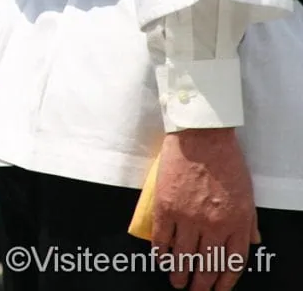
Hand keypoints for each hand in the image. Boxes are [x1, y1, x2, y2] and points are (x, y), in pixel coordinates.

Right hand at [152, 128, 260, 290]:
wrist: (201, 137)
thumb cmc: (227, 161)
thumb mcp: (247, 193)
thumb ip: (250, 221)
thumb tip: (253, 242)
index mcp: (237, 222)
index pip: (232, 263)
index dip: (224, 281)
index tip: (217, 289)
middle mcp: (213, 224)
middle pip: (206, 264)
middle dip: (200, 282)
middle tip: (194, 289)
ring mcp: (187, 217)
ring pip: (183, 256)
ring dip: (179, 273)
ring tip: (177, 281)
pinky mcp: (165, 206)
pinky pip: (161, 237)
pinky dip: (161, 252)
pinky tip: (161, 258)